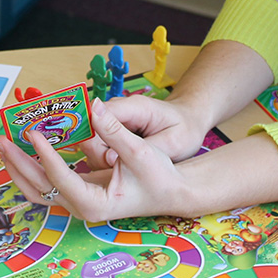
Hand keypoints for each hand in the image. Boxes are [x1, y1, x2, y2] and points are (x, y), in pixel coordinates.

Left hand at [0, 99, 190, 221]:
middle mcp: (81, 207)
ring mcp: (76, 201)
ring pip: (37, 188)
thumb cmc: (159, 177)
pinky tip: (24, 146)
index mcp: (95, 204)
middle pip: (38, 187)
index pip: (61, 178)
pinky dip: (32, 165)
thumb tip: (93, 105)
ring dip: (18, 166)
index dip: (45, 155)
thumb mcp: (139, 152)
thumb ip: (114, 130)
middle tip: (1, 138)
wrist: (170, 192)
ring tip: (4, 143)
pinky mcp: (77, 191)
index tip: (33, 133)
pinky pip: (47, 181)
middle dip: (17, 162)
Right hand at [80, 93, 209, 170]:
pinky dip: (105, 161)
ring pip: (90, 142)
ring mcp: (112, 121)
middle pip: (88, 130)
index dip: (97, 140)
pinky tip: (122, 169)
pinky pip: (97, 147)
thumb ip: (144, 149)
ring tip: (123, 170)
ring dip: (101, 159)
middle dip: (99, 154)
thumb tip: (114, 157)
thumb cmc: (183, 129)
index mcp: (133, 107)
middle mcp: (118, 110)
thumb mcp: (173, 142)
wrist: (188, 122)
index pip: (96, 116)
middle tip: (118, 168)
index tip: (113, 160)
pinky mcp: (111, 132)